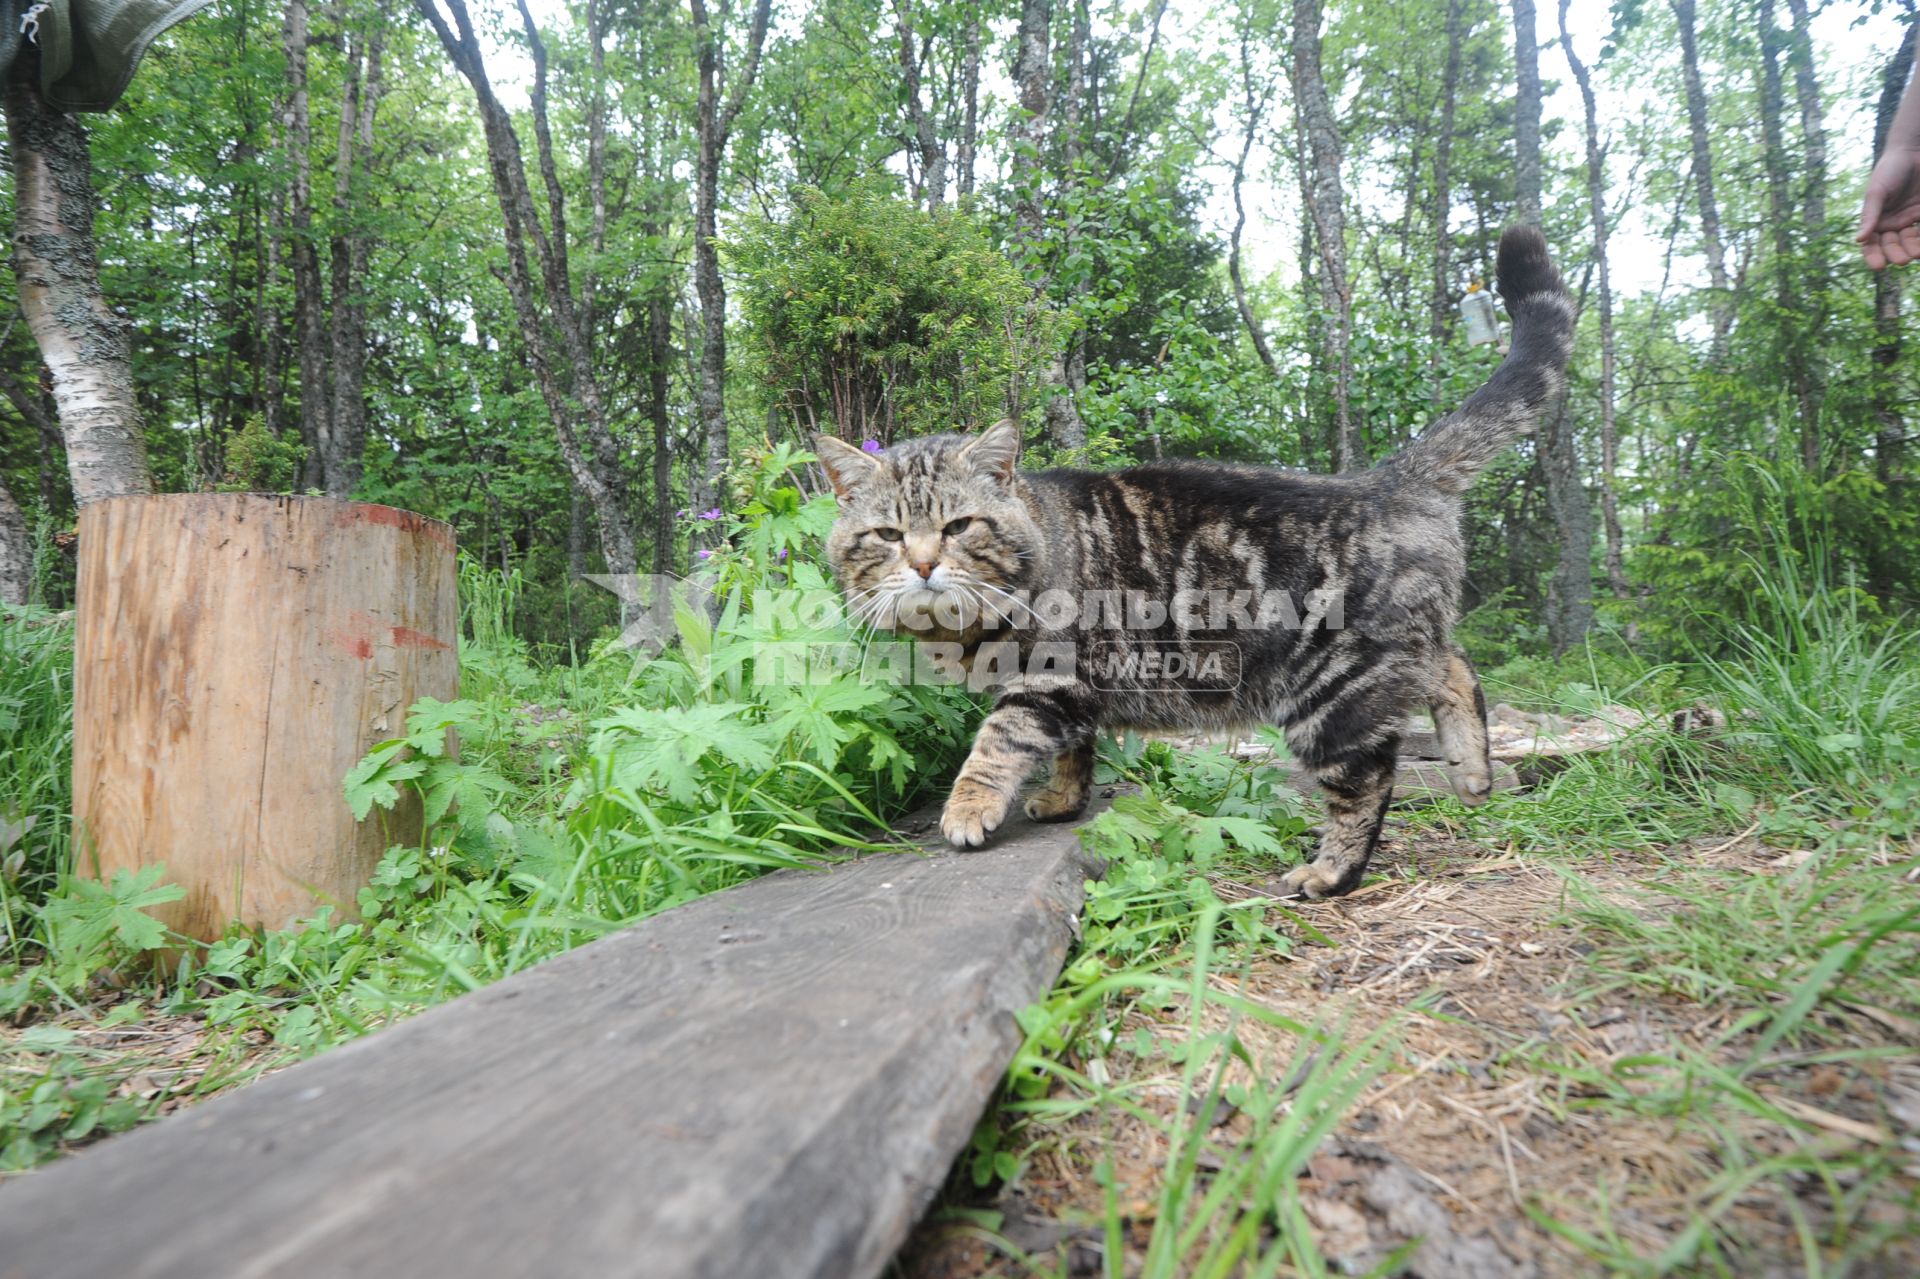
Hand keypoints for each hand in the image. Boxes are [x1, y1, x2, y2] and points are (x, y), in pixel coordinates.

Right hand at [1859, 145, 1919, 268]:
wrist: (1913, 152)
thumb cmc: (1889, 170)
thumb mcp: (1877, 192)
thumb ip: (1870, 215)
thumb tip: (1859, 240)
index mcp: (1876, 220)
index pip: (1871, 243)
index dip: (1873, 256)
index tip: (1878, 266)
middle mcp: (1893, 223)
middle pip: (1893, 245)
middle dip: (1897, 254)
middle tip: (1903, 260)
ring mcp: (1911, 218)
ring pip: (1911, 240)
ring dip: (1913, 249)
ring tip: (1917, 254)